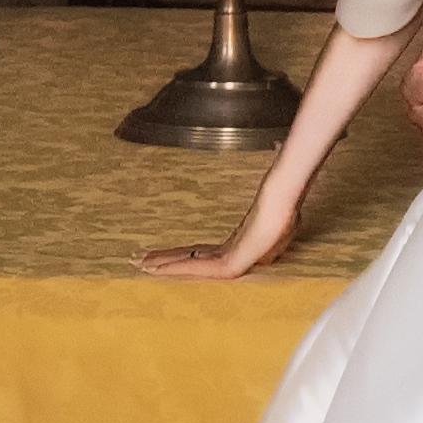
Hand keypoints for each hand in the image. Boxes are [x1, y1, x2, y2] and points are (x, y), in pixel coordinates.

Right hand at [139, 180, 300, 280]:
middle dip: (165, 262)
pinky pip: (201, 269)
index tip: (163, 254)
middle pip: (191, 259)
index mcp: (235, 244)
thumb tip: (270, 153)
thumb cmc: (280, 201)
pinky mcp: (234, 264)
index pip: (201, 252)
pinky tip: (160, 269)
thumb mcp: (268, 202)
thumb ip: (262, 191)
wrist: (283, 197)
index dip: (181, 254)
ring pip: (191, 266)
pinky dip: (179, 268)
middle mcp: (230, 255)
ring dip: (165, 266)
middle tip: (139, 262)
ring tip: (141, 265)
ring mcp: (232, 260)